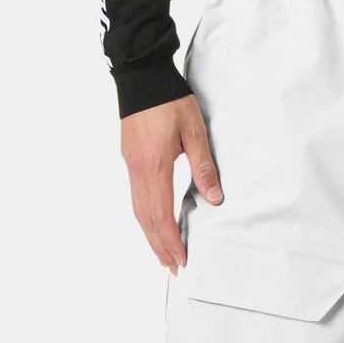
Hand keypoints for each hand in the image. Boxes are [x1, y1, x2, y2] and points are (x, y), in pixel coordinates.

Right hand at [121, 94, 221, 272]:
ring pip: (137, 209)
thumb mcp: (195, 130)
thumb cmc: (170, 99)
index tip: (180, 259)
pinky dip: (145, 216)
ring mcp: (130, 164)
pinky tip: (154, 222)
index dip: (170, 240)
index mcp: (154, 165)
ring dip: (150, 234)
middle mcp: (137, 170)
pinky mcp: (129, 158)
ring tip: (163, 252)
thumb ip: (204, 165)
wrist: (142, 76)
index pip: (160, 214)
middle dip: (159, 245)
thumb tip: (214, 198)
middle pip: (145, 218)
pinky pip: (135, 196)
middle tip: (172, 267)